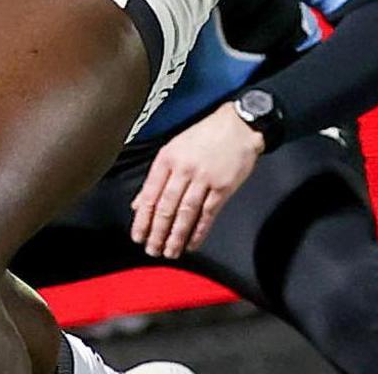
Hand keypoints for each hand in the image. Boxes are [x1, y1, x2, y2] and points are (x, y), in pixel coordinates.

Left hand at [130, 105, 264, 257]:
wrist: (239, 124)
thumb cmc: (206, 135)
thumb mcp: (175, 148)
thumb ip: (157, 176)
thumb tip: (139, 203)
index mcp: (168, 158)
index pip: (149, 195)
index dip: (142, 220)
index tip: (138, 237)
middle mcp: (184, 169)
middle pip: (166, 207)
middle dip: (157, 233)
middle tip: (152, 250)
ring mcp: (204, 178)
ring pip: (185, 213)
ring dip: (176, 236)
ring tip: (170, 252)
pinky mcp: (223, 186)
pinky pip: (208, 213)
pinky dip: (199, 231)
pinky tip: (192, 243)